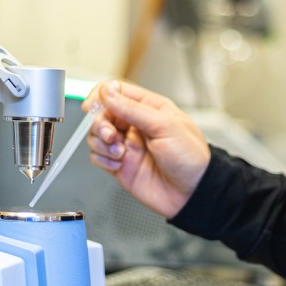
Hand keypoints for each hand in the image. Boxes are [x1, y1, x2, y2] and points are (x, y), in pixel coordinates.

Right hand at [84, 80, 210, 218]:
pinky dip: (102, 160)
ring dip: (101, 143)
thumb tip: (107, 92)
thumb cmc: (190, 158)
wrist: (192, 193)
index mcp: (150, 108)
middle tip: (110, 135)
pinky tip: (118, 164)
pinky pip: (98, 157)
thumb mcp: (165, 126)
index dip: (101, 96)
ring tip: (119, 152)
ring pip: (96, 135)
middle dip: (100, 123)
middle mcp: (136, 125)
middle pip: (102, 113)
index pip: (117, 91)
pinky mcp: (120, 165)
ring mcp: (127, 145)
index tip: (92, 106)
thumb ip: (133, 109)